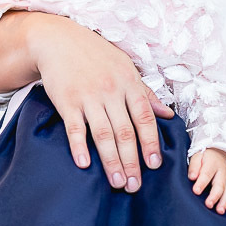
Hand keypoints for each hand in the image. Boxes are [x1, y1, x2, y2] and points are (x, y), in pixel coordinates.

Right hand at [0, 11, 173, 191]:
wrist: (58, 39)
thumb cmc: (95, 54)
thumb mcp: (125, 67)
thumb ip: (145, 93)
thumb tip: (167, 114)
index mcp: (129, 84)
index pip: (144, 119)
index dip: (150, 144)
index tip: (154, 165)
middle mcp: (110, 92)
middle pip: (125, 133)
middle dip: (132, 162)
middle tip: (135, 186)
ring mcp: (88, 97)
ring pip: (103, 134)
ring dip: (111, 161)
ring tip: (117, 182)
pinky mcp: (66, 101)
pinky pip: (75, 128)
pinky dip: (79, 147)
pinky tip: (85, 164)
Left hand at [189, 148, 225, 213]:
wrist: (219, 152)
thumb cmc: (205, 156)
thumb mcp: (197, 156)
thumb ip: (194, 166)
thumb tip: (192, 177)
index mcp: (212, 164)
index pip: (206, 174)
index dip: (201, 183)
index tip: (196, 191)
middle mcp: (222, 172)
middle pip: (219, 185)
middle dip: (214, 196)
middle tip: (208, 204)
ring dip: (225, 202)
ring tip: (219, 211)